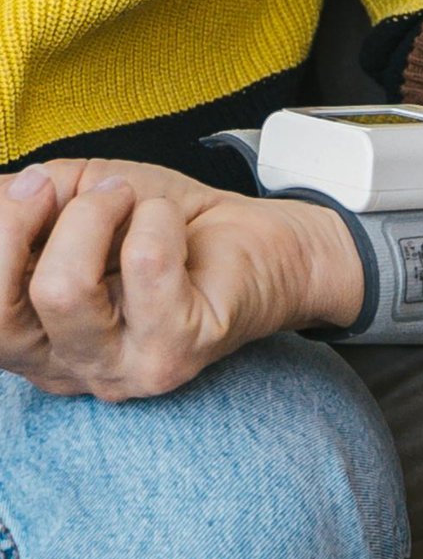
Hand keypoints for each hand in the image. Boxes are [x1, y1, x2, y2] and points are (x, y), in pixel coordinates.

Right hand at [0, 161, 360, 399]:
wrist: (260, 239)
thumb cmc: (165, 224)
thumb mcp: (77, 197)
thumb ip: (24, 201)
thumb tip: (0, 194)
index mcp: (31, 340)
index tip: (26, 187)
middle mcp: (67, 369)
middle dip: (14, 228)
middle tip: (57, 188)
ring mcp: (121, 370)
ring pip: (62, 292)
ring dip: (93, 216)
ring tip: (130, 201)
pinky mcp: (176, 354)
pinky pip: (143, 266)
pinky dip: (154, 220)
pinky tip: (171, 223)